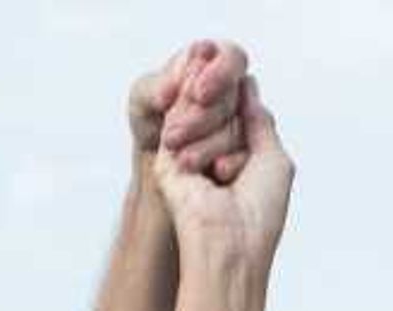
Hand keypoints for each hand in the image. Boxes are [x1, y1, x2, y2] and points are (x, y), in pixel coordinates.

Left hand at [129, 36, 251, 181]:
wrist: (159, 160)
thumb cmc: (153, 118)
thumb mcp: (141, 98)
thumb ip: (154, 87)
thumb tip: (173, 87)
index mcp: (213, 62)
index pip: (232, 57)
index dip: (219, 74)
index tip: (197, 94)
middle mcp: (235, 90)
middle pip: (233, 99)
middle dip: (202, 119)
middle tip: (172, 137)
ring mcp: (248, 121)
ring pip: (241, 131)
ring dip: (209, 146)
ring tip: (182, 159)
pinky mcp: (251, 152)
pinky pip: (249, 157)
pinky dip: (230, 164)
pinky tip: (214, 170)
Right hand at [153, 71, 290, 257]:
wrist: (228, 243)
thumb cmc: (259, 213)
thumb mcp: (275, 159)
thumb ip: (260, 120)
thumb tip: (247, 84)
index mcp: (240, 150)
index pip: (243, 102)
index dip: (246, 107)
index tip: (248, 145)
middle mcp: (213, 147)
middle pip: (223, 100)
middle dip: (232, 127)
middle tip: (231, 173)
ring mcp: (189, 148)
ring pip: (204, 104)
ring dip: (219, 137)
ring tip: (222, 176)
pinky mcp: (168, 154)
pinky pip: (182, 112)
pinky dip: (197, 129)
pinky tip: (207, 166)